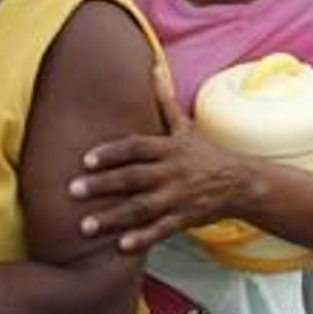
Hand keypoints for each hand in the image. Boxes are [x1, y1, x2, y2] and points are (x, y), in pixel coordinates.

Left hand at [68, 64, 243, 252]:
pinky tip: (120, 247)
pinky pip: (161, 230)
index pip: (137, 147)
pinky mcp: (184, 219)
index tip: (86, 160)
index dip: (112, 153)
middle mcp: (172, 172)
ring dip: (113, 218)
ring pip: (142, 208)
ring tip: (86, 226)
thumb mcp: (185, 126)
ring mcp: (178, 197)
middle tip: (72, 190)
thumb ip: (165, 100)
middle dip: (103, 185)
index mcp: (169, 148)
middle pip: (134, 177)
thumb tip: (154, 66)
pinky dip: (142, 238)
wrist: (240, 183)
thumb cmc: (204, 153)